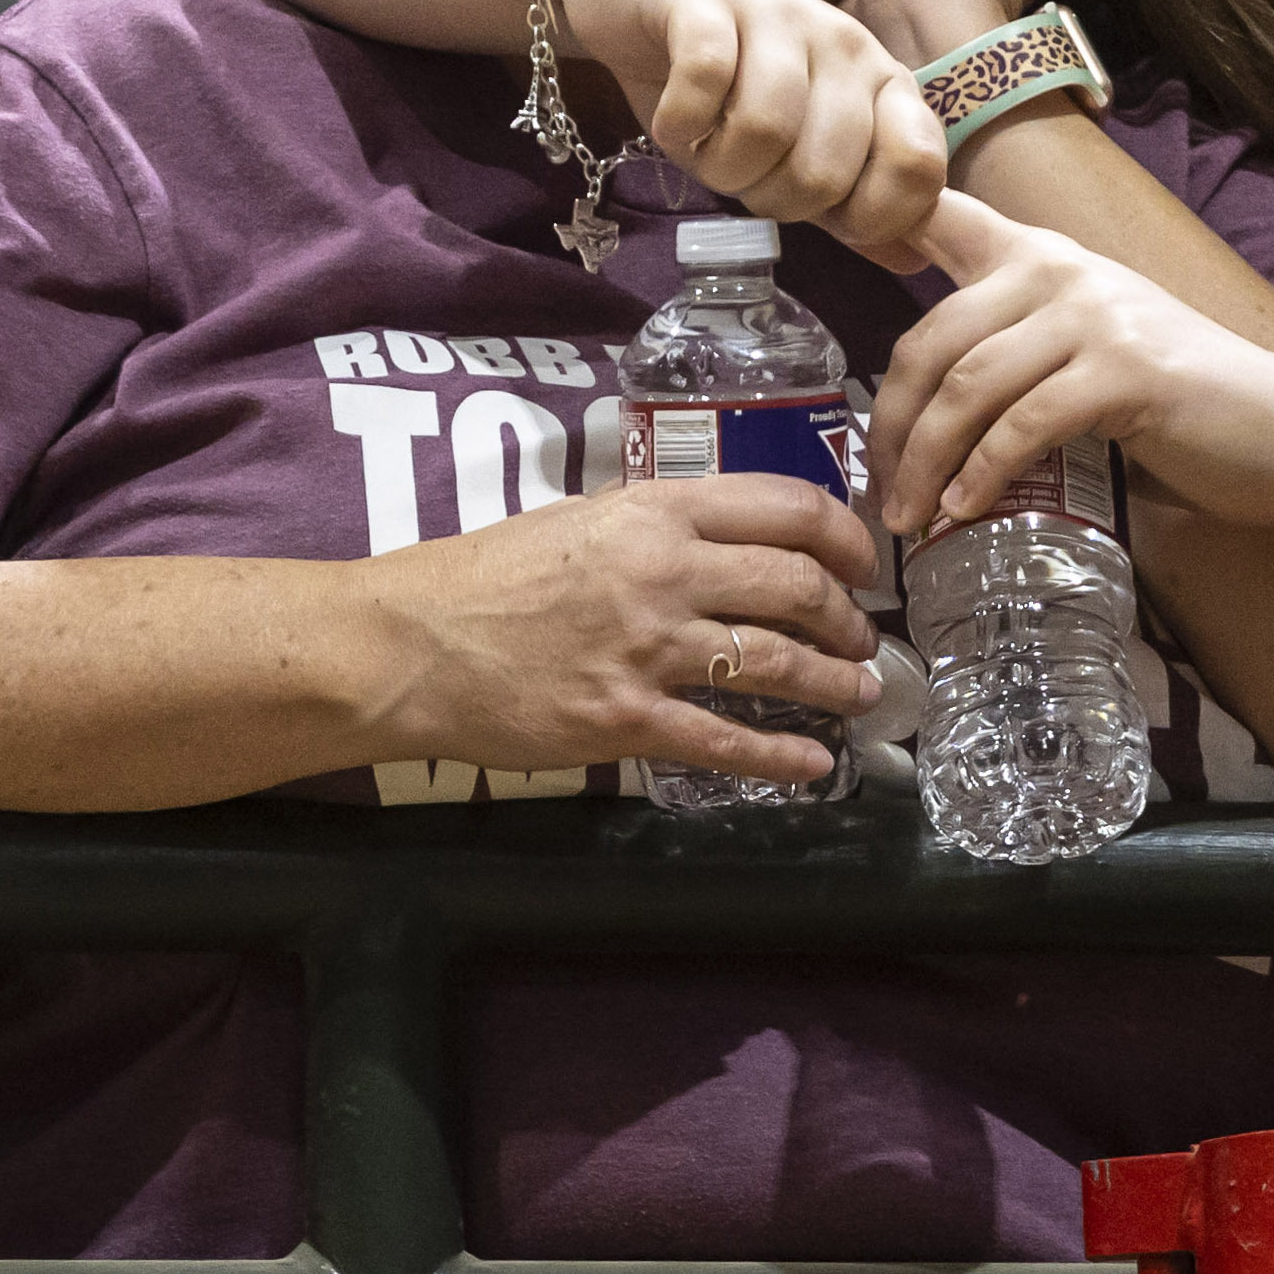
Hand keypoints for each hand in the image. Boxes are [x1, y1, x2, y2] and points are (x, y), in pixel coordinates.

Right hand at [377, 477, 883, 787]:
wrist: (410, 644)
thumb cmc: (486, 577)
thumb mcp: (581, 518)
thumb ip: (658, 524)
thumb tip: (729, 537)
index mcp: (655, 511)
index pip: (788, 507)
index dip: (846, 537)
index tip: (863, 564)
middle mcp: (664, 572)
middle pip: (799, 585)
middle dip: (847, 618)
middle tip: (861, 638)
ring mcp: (647, 649)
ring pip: (778, 665)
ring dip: (835, 683)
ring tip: (860, 695)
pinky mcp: (625, 720)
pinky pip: (726, 742)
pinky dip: (782, 759)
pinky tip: (814, 767)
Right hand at [564, 0, 943, 267]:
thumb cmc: (730, 82)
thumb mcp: (799, 151)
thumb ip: (855, 204)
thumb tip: (917, 261)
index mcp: (883, 82)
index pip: (918, 167)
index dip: (868, 218)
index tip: (824, 216)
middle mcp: (844, 43)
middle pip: (827, 172)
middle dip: (773, 200)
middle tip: (746, 172)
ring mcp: (779, 15)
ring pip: (766, 130)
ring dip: (722, 166)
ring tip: (707, 147)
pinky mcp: (705, 0)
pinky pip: (703, 82)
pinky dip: (679, 123)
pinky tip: (675, 119)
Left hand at [869, 195, 1273, 538]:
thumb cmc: (1177, 406)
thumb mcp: (1086, 349)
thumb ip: (1015, 345)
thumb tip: (922, 394)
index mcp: (1042, 254)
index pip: (939, 216)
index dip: (875, 219)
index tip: (819, 239)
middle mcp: (1062, 268)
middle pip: (930, 339)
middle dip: (891, 424)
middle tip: (876, 488)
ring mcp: (1095, 316)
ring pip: (967, 389)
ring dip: (925, 465)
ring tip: (909, 518)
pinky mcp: (1125, 373)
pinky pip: (1022, 427)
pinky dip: (982, 477)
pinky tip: (964, 511)